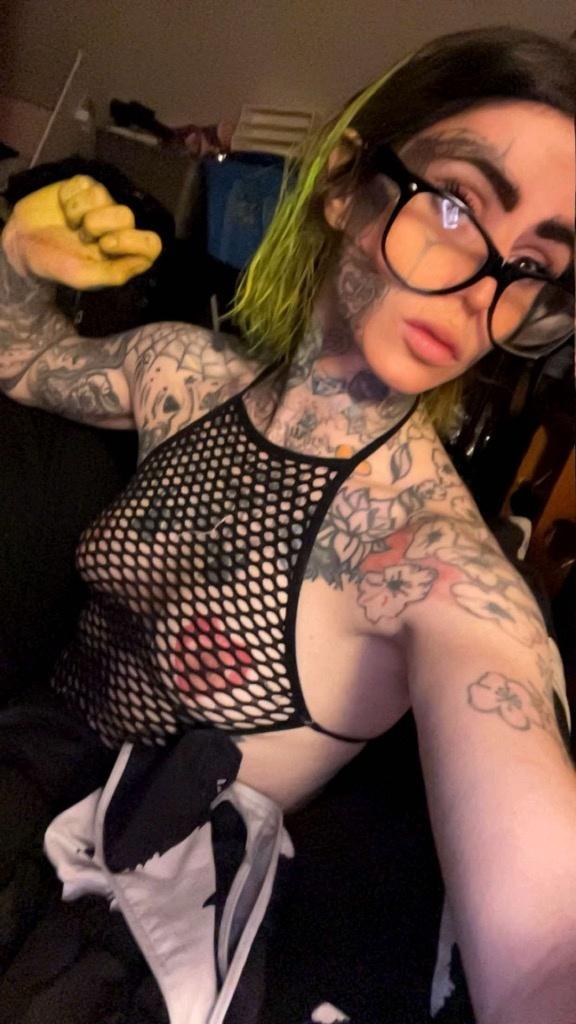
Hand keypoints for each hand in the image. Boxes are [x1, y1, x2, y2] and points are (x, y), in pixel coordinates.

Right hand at [2, 175, 161, 288]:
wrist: (23, 242)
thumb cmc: (55, 263)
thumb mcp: (83, 277)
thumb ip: (115, 273)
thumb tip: (144, 261)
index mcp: (122, 254)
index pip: (151, 244)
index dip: (132, 241)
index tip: (106, 244)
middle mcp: (117, 228)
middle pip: (127, 215)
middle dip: (99, 224)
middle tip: (81, 236)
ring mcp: (102, 205)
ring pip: (103, 195)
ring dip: (79, 211)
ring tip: (70, 224)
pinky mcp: (84, 188)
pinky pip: (84, 184)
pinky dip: (69, 197)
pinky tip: (62, 209)